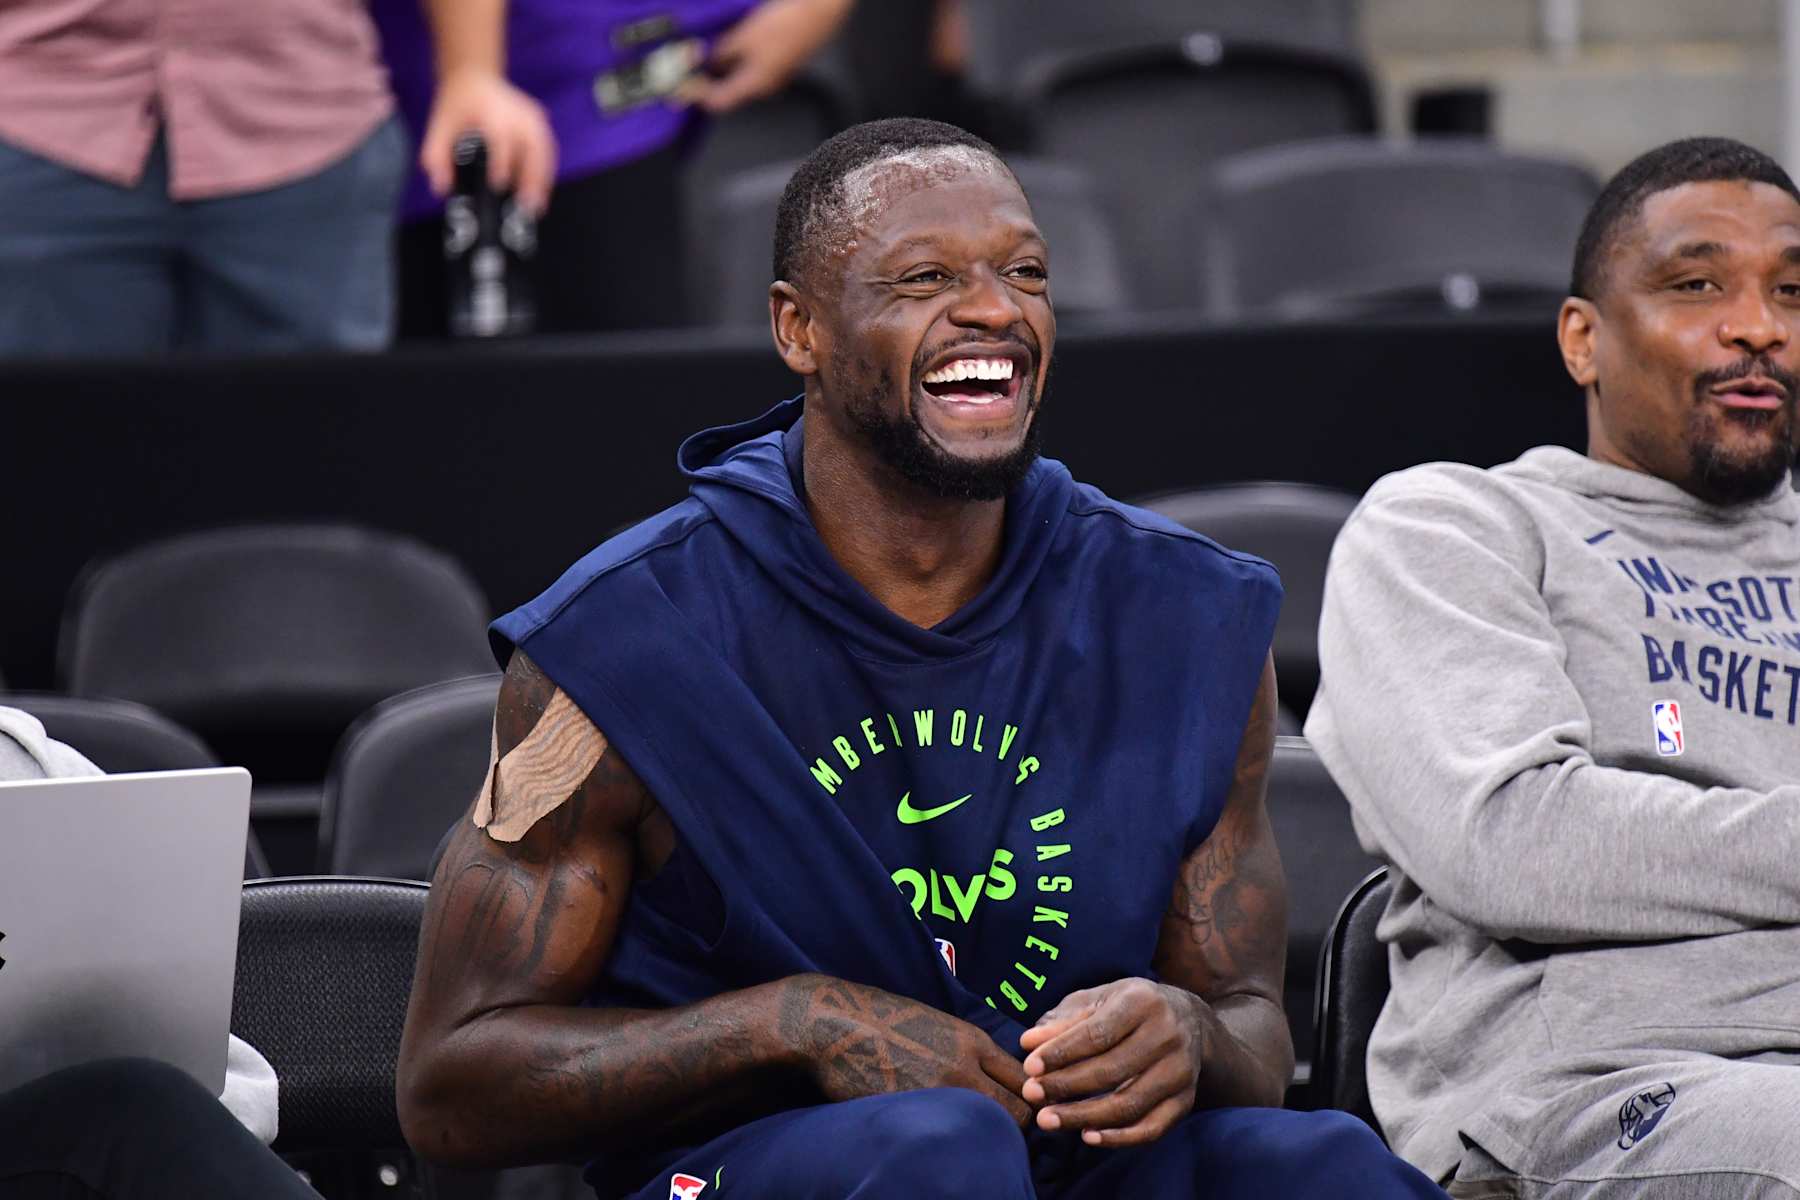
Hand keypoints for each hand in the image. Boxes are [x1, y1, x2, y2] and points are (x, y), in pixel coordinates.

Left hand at [419, 68, 556, 213]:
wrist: (474, 77)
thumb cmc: (458, 104)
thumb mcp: (439, 126)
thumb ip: (436, 156)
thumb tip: (442, 187)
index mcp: (491, 111)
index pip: (500, 135)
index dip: (501, 159)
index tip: (498, 183)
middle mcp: (517, 112)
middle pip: (533, 144)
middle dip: (532, 176)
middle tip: (527, 204)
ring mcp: (532, 116)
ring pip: (545, 149)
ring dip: (543, 178)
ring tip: (537, 205)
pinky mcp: (540, 122)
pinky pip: (548, 149)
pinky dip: (546, 171)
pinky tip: (540, 192)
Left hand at [690, 0, 852, 113]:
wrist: (820, 11)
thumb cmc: (785, 24)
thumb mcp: (745, 36)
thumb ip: (723, 52)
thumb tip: (708, 61)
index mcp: (756, 84)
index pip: (719, 102)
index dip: (698, 95)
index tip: (683, 85)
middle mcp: (766, 85)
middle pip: (730, 91)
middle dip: (709, 79)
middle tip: (691, 65)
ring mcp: (776, 74)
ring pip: (742, 77)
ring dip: (724, 66)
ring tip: (708, 50)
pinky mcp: (781, 60)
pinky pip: (753, 65)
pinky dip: (738, 58)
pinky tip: (732, 41)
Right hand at [784, 975, 1031, 1125]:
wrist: (834, 1023)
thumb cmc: (882, 1019)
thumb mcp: (937, 1023)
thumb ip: (967, 1050)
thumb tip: (991, 1078)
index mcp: (971, 1040)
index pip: (1025, 1079)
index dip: (1024, 1097)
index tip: (1012, 1107)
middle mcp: (964, 1066)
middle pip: (1019, 1111)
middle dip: (1014, 1124)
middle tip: (998, 1131)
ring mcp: (940, 1092)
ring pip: (990, 1128)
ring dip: (988, 1136)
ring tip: (972, 1138)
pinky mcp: (914, 1112)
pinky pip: (951, 1136)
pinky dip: (954, 1141)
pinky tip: (941, 1138)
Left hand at [1018, 978, 1208, 1146]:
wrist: (1189, 1020)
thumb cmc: (1129, 1008)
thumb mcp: (1098, 1001)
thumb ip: (1063, 1022)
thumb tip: (1028, 1043)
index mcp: (1143, 1002)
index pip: (1098, 1033)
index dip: (1061, 1052)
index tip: (1030, 1067)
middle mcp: (1167, 1036)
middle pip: (1111, 1070)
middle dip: (1065, 1085)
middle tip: (1030, 1094)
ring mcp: (1180, 1071)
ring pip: (1129, 1104)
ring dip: (1083, 1116)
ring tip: (1047, 1119)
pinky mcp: (1184, 1101)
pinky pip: (1151, 1128)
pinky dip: (1118, 1138)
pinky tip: (1087, 1136)